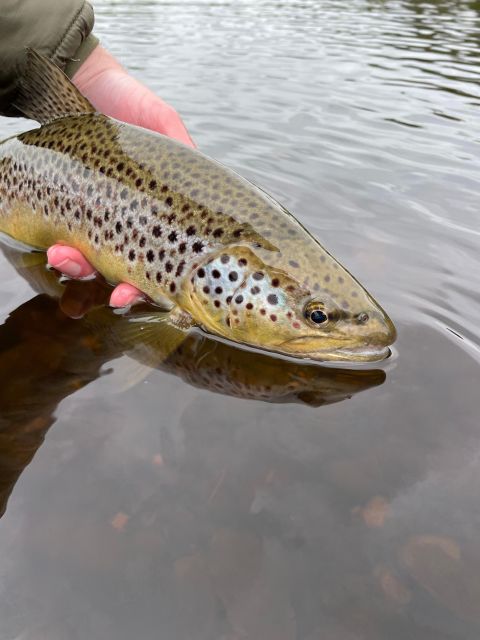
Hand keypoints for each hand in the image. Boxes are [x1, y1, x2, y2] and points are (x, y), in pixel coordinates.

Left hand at [47, 45, 194, 306]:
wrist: (82, 81)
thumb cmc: (129, 102)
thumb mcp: (163, 122)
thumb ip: (182, 146)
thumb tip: (203, 170)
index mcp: (158, 210)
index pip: (164, 254)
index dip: (161, 280)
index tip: (160, 291)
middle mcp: (127, 220)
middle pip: (128, 270)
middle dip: (122, 290)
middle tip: (117, 296)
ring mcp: (95, 217)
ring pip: (91, 261)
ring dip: (82, 270)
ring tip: (71, 260)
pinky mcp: (66, 206)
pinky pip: (63, 237)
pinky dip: (61, 249)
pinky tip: (56, 247)